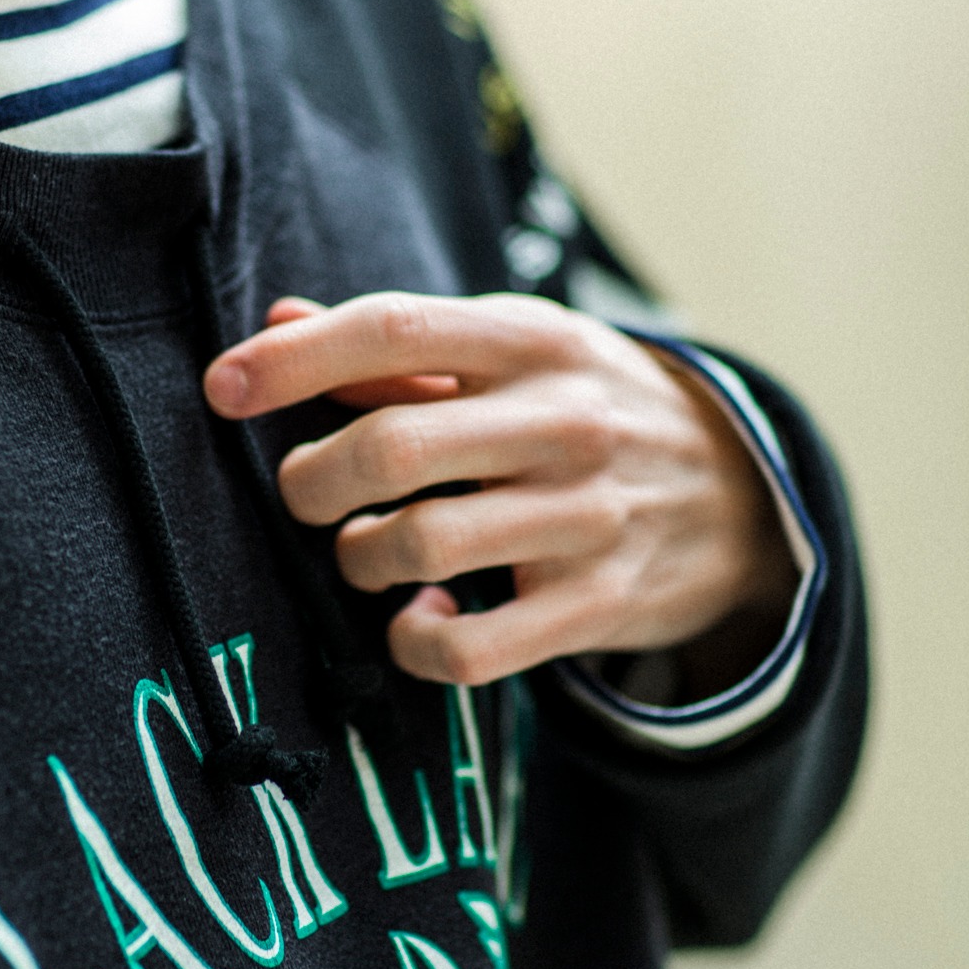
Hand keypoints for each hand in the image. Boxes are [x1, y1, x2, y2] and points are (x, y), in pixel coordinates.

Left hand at [203, 291, 797, 690]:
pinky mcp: (597, 606)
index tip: (224, 389)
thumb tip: (277, 321)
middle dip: (311, 479)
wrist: (744, 495)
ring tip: (367, 551)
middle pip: (391, 447)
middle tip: (305, 494)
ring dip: (358, 557)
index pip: (394, 328)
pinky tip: (421, 615)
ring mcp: (586, 519)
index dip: (294, 362)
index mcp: (535, 342)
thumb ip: (401, 347)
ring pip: (417, 546)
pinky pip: (468, 647)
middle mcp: (564, 422)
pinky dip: (417, 637)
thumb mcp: (519, 353)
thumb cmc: (594, 410)